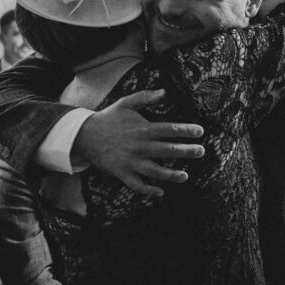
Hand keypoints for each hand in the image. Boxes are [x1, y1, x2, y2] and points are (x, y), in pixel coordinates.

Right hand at [74, 90, 204, 195]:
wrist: (83, 136)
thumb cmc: (108, 118)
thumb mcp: (125, 103)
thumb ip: (145, 97)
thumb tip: (165, 92)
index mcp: (142, 129)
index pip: (169, 129)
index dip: (186, 130)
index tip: (200, 131)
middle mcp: (139, 146)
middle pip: (166, 150)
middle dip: (186, 151)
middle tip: (201, 151)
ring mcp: (130, 161)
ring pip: (154, 171)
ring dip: (171, 175)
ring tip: (185, 176)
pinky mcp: (121, 173)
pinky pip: (137, 185)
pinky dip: (148, 190)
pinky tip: (160, 192)